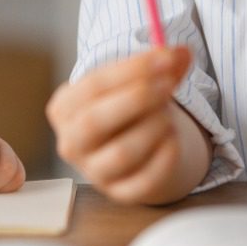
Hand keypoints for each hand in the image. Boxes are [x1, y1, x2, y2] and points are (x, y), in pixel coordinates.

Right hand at [46, 46, 206, 204]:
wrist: (134, 146)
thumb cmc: (128, 106)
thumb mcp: (137, 80)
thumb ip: (160, 64)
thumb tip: (182, 52)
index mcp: (64, 108)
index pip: (92, 85)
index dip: (131, 70)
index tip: (165, 58)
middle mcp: (71, 143)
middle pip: (95, 122)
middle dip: (137, 99)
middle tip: (169, 84)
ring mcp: (94, 172)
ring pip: (121, 153)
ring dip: (153, 127)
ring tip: (169, 114)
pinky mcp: (120, 194)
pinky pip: (144, 180)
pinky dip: (165, 157)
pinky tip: (174, 138)